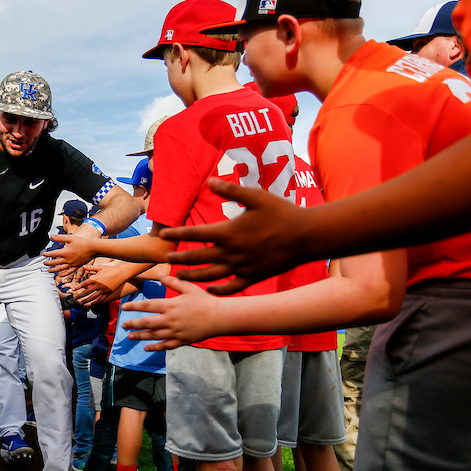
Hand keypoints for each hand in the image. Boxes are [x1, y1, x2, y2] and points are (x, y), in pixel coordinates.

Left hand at [44, 233, 96, 279]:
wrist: (93, 247)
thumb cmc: (82, 242)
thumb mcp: (70, 237)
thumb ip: (60, 237)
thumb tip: (51, 236)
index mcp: (65, 252)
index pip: (53, 254)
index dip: (47, 254)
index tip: (43, 254)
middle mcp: (68, 259)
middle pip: (55, 263)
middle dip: (48, 263)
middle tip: (44, 263)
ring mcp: (72, 264)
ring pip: (61, 269)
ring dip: (54, 270)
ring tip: (49, 271)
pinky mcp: (77, 266)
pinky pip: (69, 272)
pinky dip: (64, 274)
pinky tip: (60, 275)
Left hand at [70, 261, 124, 306]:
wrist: (121, 273)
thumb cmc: (110, 269)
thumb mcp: (100, 267)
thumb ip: (91, 267)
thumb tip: (83, 266)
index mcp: (96, 278)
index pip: (85, 283)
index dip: (78, 286)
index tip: (73, 289)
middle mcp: (99, 285)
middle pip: (88, 292)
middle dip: (80, 295)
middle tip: (75, 298)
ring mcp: (104, 290)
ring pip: (94, 297)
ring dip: (87, 300)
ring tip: (82, 303)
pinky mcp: (108, 293)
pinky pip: (101, 299)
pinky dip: (96, 302)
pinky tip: (92, 304)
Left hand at [121, 274, 219, 350]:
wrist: (219, 317)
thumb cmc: (204, 300)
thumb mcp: (188, 287)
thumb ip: (172, 281)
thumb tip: (159, 273)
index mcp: (170, 305)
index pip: (147, 305)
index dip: (134, 306)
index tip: (124, 307)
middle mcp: (170, 319)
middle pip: (146, 322)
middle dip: (133, 323)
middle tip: (123, 324)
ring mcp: (175, 332)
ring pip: (153, 335)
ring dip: (140, 336)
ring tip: (130, 336)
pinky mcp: (181, 341)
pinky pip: (165, 346)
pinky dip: (154, 347)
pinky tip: (146, 348)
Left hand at [162, 178, 309, 294]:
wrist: (306, 236)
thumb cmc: (282, 213)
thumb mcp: (255, 196)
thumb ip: (231, 189)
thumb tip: (209, 180)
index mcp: (228, 232)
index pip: (195, 233)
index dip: (177, 233)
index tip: (164, 234)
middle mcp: (231, 253)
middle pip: (197, 258)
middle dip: (179, 258)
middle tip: (165, 258)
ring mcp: (241, 268)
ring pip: (209, 276)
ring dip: (192, 276)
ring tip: (178, 275)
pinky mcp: (252, 278)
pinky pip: (231, 288)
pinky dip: (218, 290)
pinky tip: (210, 290)